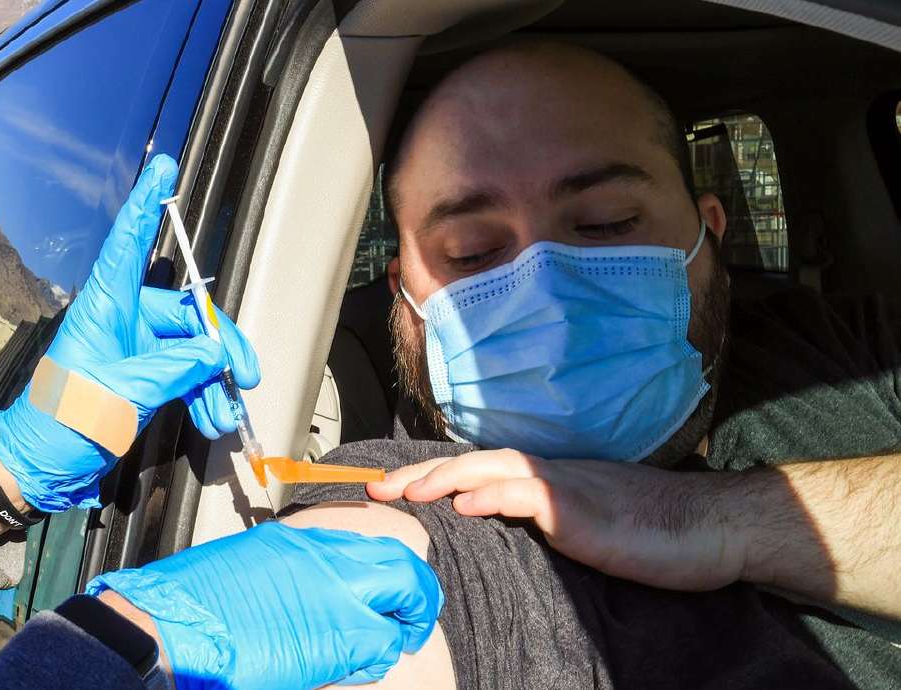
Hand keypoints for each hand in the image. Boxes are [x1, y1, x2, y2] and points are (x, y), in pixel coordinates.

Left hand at [0, 155, 259, 511]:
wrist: (41, 469)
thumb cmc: (65, 422)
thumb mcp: (123, 394)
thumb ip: (174, 369)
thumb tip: (214, 353)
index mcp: (106, 307)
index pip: (128, 242)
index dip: (145, 202)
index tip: (163, 164)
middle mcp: (123, 320)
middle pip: (187, 312)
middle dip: (221, 344)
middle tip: (245, 375)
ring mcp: (135, 351)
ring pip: (193, 350)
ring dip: (216, 381)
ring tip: (226, 413)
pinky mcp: (144, 380)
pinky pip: (186, 376)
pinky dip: (204, 396)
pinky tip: (215, 419)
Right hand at [87, 522, 443, 689]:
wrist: (173, 627)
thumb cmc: (196, 601)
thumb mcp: (250, 562)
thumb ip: (292, 568)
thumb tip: (314, 586)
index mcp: (302, 541)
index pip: (372, 547)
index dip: (391, 572)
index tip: (390, 590)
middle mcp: (328, 560)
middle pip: (402, 568)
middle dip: (417, 595)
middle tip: (412, 618)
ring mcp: (338, 596)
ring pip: (404, 604)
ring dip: (398, 631)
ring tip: (381, 647)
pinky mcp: (338, 638)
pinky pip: (382, 648)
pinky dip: (377, 659)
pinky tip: (355, 667)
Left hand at [368, 449, 748, 590]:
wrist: (710, 526)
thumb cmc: (652, 530)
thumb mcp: (585, 523)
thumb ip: (542, 519)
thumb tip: (495, 523)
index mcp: (546, 478)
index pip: (478, 469)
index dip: (432, 476)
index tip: (392, 488)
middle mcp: (549, 473)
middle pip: (472, 461)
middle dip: (419, 475)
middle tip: (374, 488)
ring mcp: (566, 486)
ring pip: (493, 469)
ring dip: (444, 478)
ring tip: (404, 491)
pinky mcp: (583, 508)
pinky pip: (531, 497)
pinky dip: (495, 495)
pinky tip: (466, 504)